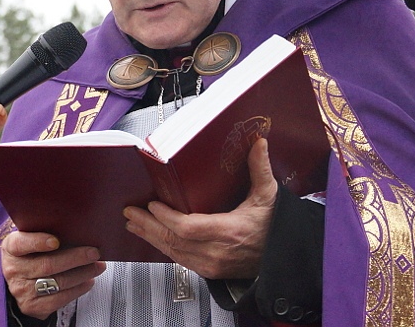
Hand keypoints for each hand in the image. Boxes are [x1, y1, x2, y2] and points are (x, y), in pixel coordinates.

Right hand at [1, 231, 105, 319]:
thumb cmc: (31, 254)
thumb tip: (76, 230)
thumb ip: (44, 232)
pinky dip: (78, 289)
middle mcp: (13, 270)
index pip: (21, 244)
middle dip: (75, 258)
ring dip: (82, 274)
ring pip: (57, 282)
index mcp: (11, 248)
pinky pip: (60, 299)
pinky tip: (88, 281)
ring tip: (97, 266)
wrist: (20, 280)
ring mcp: (22, 290)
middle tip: (94, 252)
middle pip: (47, 265)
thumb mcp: (29, 239)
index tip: (56, 241)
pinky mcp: (33, 306)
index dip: (38, 242)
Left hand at [124, 138, 277, 279]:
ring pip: (173, 252)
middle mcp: (217, 252)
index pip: (188, 228)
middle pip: (174, 240)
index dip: (167, 218)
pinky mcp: (209, 271)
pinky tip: (152, 238)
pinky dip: (163, 248)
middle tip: (130, 212)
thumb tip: (259, 143)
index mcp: (230, 231)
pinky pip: (180, 260)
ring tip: (133, 224)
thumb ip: (260, 168)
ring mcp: (212, 264)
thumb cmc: (276, 228)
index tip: (152, 204)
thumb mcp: (269, 196)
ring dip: (151, 237)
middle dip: (149, 225)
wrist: (284, 259)